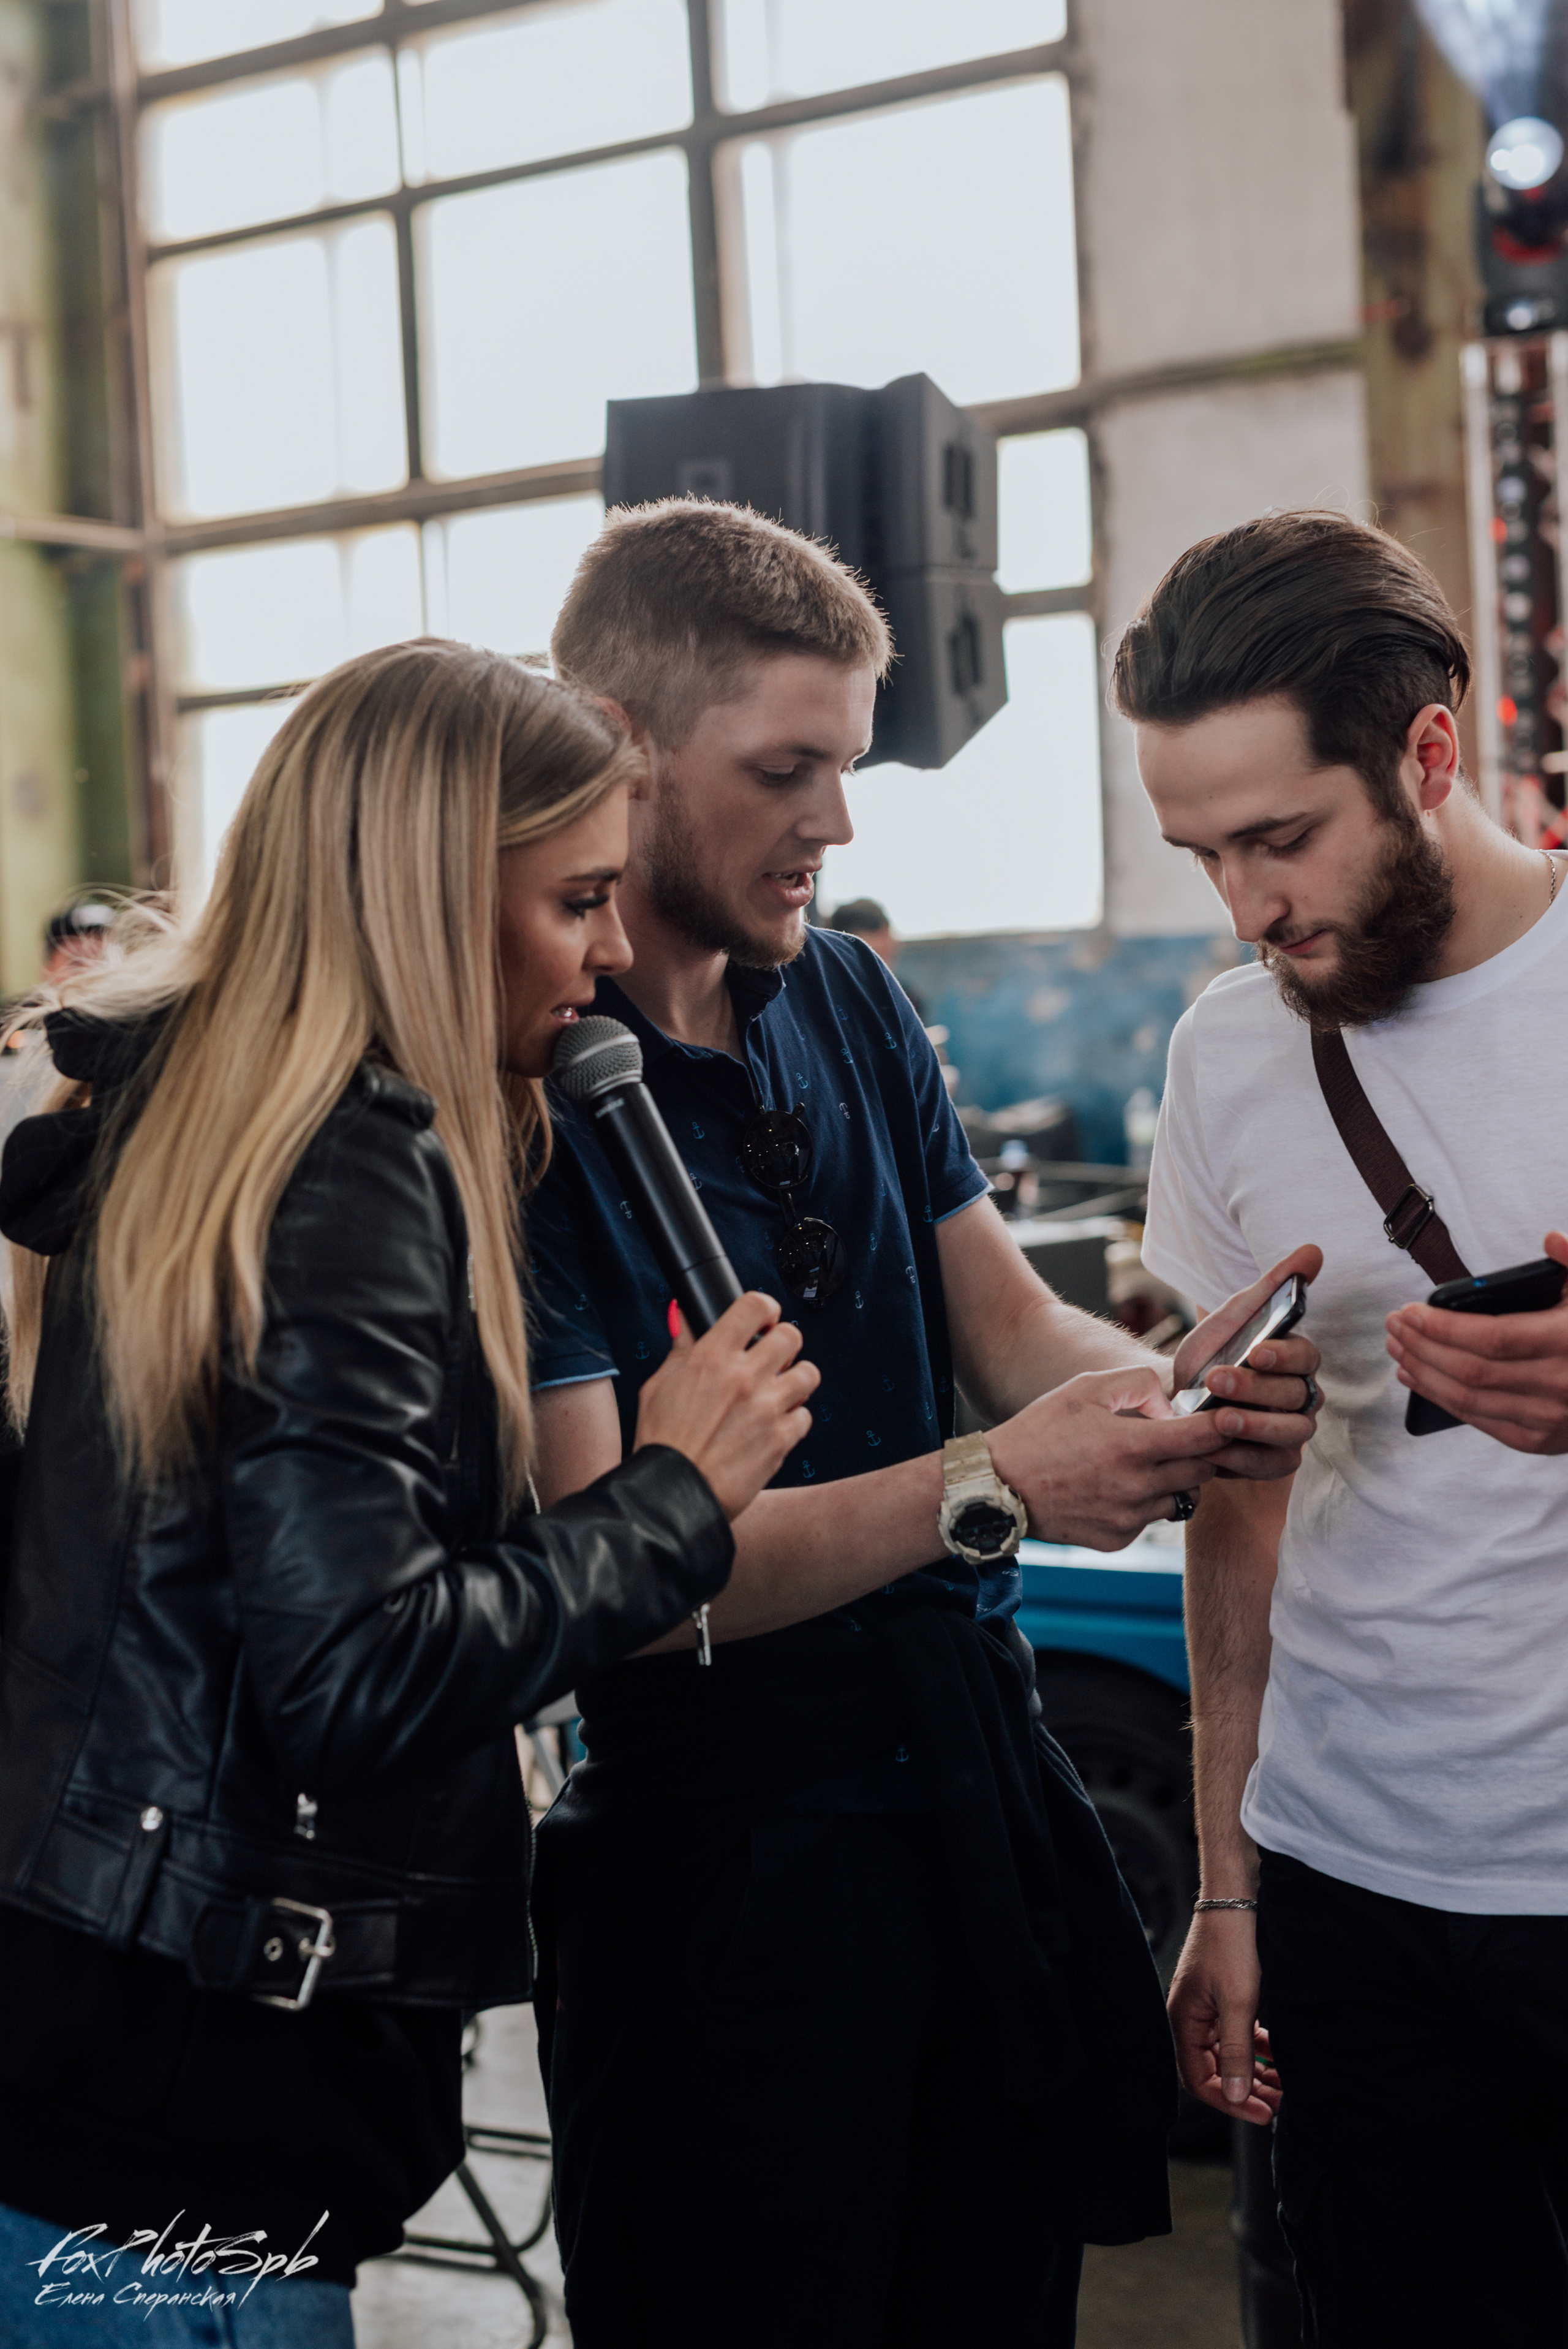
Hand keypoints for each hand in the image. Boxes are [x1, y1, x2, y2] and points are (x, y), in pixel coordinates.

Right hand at [632, 1292, 818, 1517]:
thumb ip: (681, 1348)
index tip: (764, 1319)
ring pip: (808, 1373)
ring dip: (795, 1380)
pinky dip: (793, 1421)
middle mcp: (744, 1377)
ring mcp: (766, 1408)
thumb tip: (685, 1317)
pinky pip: (805, 1416)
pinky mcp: (781, 1440)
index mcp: (711, 1357)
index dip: (764, 1309)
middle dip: (782, 1344)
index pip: (754, 1305)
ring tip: (778, 1393)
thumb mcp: (659, 1386)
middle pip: (791, 1335)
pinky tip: (773, 1427)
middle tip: (772, 1358)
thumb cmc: (662, 1443)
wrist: (670, 1496)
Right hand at [988, 1363, 1278, 1548]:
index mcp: (1131, 1447)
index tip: (1236, 1418)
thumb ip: (1136, 1385)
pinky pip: (1149, 1520)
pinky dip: (1143, 1503)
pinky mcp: (1117, 1541)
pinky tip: (1112, 1488)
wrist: (996, 1488)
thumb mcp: (1084, 1389)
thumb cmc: (1039, 1431)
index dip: (1227, 1426)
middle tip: (1186, 1437)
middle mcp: (1136, 1488)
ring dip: (1172, 1479)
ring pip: (1179, 1497)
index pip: (1204, 1438)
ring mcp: (1128, 1519)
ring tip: (1139, 1463)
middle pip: (1202, 1471)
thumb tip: (1171, 1404)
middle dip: (1202, 1453)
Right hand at [1167, 1909, 1280, 2125]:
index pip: (1200, 2080)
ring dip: (1254, 2072)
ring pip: (1229, 2054)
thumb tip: (1236, 2097)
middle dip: (1246, 2090)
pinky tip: (1277, 2055)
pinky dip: (1257, 2048)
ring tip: (1283, 2085)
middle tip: (1278, 2104)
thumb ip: (1237, 2052)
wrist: (1236, 1899)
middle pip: (1215, 2071)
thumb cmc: (1231, 1944)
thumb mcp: (1238, 2003)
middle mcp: (1191, 2018)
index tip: (1263, 2114)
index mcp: (1184, 2021)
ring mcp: (1207, 2008)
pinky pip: (1237, 2035)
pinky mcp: (1222, 1998)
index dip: (1231, 2103)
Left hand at [1172, 1245, 1323, 1478]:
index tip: (1256, 1350)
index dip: (1284, 1355)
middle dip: (1256, 1388)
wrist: (1173, 1398)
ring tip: (1220, 1418)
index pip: (1306, 1356)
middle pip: (1296, 1395)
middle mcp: (1301, 1396)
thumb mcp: (1232, 1316)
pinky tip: (1219, 1448)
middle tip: (1217, 1380)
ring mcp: (1291, 1430)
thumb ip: (1273, 1286)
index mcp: (1294, 1359)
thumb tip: (1313, 1251)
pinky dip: (1246, 1458)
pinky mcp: (1275, 1461)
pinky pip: (1273, 1465)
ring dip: (1256, 1425)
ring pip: (1292, 1432)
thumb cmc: (1210, 1354)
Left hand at [1386, 1230, 1567, 1452]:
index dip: (1444, 1327)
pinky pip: (1480, 1421)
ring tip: (1397, 1349)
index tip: (1408, 1311)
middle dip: (1422, 1346)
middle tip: (1392, 1326)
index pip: (1493, 1338)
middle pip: (1471, 1370)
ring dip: (1423, 1374)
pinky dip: (1442, 1400)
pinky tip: (1417, 1379)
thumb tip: (1550, 1238)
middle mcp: (1560, 1385)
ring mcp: (1550, 1419)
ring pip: (1469, 1400)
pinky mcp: (1541, 1441)